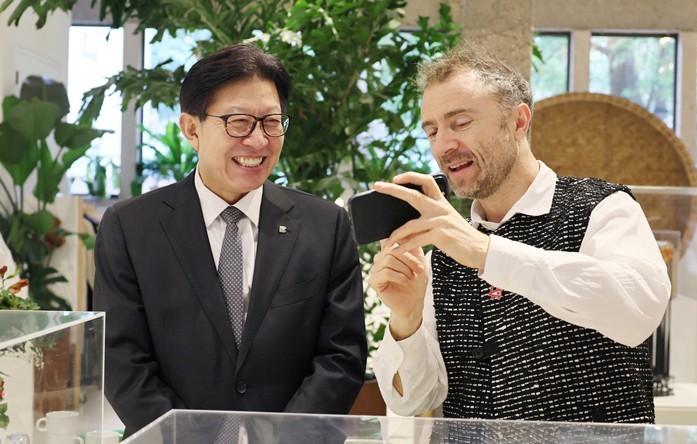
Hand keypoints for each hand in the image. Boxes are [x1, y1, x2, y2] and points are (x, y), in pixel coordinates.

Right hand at [368, 242, 427, 339]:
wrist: (414, 302)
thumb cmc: (416, 282)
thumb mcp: (419, 260)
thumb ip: (413, 245)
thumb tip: (410, 231)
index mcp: (388, 252)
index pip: (391, 239)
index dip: (402, 241)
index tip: (416, 248)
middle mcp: (379, 259)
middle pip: (391, 249)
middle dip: (409, 259)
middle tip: (420, 269)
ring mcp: (375, 270)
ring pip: (388, 260)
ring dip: (405, 269)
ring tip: (413, 277)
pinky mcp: (374, 282)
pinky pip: (385, 273)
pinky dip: (399, 276)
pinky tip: (406, 281)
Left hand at [374, 172, 489, 270]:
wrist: (480, 249)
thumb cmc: (459, 237)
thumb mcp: (445, 222)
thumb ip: (427, 220)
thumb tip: (402, 226)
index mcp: (441, 202)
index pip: (426, 181)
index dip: (410, 177)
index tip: (396, 178)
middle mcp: (440, 208)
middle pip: (413, 195)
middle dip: (393, 190)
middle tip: (378, 185)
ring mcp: (440, 220)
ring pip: (410, 225)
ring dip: (395, 235)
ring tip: (386, 243)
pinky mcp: (441, 234)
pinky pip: (416, 240)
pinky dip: (405, 247)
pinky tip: (398, 251)